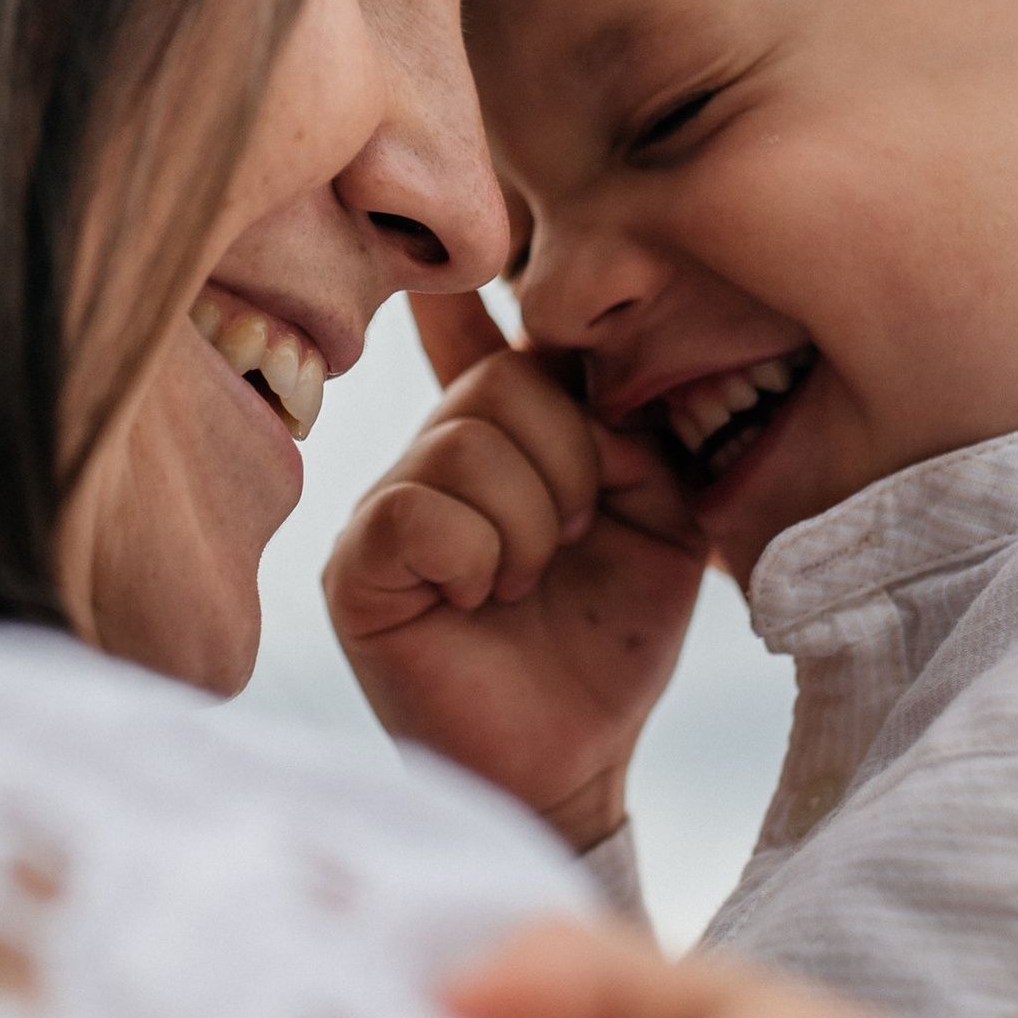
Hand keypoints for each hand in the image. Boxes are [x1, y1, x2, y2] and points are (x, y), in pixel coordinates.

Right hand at [323, 295, 703, 848]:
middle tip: (574, 537)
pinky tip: (478, 599)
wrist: (577, 758)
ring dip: (528, 525)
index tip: (477, 259)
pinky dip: (473, 555)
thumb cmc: (609, 645)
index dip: (474, 296)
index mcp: (508, 440)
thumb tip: (570, 362)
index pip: (492, 341)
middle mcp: (435, 460)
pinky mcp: (356, 570)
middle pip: (499, 384)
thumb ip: (636, 437)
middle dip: (570, 463)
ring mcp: (386, 511)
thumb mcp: (661, 525)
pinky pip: (413, 512)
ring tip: (524, 583)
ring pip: (462, 447)